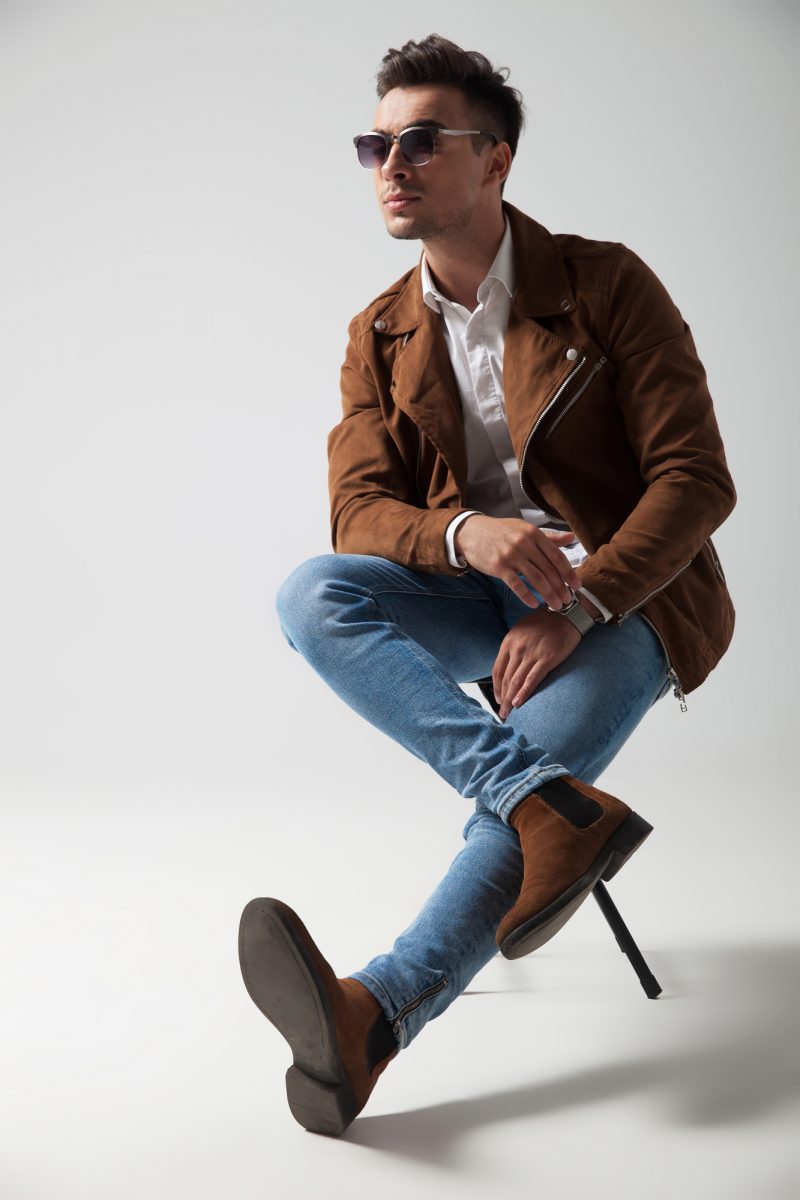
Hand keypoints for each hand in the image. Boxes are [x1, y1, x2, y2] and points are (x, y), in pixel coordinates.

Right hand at [455, 514, 579, 609]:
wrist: (471, 531)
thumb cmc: (501, 531)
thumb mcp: (525, 529)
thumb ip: (549, 536)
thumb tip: (571, 537)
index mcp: (534, 534)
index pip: (557, 556)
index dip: (569, 573)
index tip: (577, 585)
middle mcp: (524, 543)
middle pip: (548, 570)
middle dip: (561, 587)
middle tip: (568, 600)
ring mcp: (511, 555)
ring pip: (536, 579)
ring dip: (548, 594)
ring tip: (556, 605)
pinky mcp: (498, 567)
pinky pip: (516, 585)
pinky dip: (527, 596)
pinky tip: (534, 604)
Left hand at [492, 608, 581, 719]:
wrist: (567, 613)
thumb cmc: (546, 621)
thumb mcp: (522, 629)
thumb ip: (514, 646)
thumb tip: (510, 664)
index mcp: (509, 641)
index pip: (497, 670)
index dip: (496, 688)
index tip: (497, 698)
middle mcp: (517, 648)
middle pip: (506, 679)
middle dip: (502, 698)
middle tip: (502, 713)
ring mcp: (531, 654)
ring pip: (516, 682)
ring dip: (510, 700)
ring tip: (508, 714)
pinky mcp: (546, 659)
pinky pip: (532, 679)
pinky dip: (524, 693)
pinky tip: (518, 704)